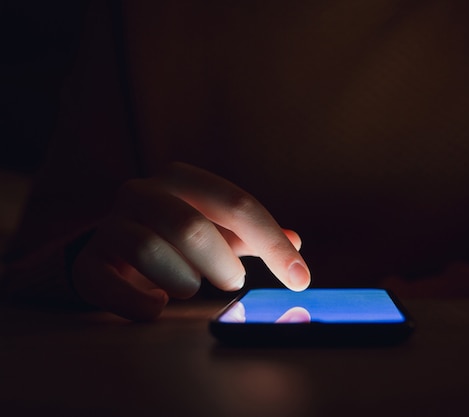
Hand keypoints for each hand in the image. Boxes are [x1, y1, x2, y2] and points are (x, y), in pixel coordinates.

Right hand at [72, 162, 309, 319]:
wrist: (107, 251)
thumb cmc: (172, 238)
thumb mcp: (215, 229)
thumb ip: (252, 236)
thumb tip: (296, 242)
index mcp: (181, 179)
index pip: (236, 204)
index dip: (271, 243)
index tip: (300, 278)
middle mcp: (142, 192)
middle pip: (191, 227)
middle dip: (222, 265)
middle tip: (232, 282)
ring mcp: (110, 225)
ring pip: (152, 252)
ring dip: (183, 282)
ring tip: (188, 286)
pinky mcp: (87, 262)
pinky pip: (114, 287)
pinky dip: (143, 303)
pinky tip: (156, 305)